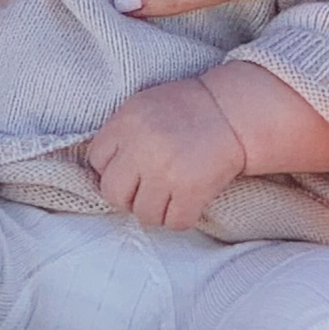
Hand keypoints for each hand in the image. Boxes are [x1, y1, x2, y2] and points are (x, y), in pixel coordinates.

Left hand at [83, 76, 246, 229]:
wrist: (232, 111)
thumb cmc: (188, 109)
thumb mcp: (144, 107)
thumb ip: (121, 134)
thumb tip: (104, 170)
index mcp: (127, 121)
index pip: (96, 160)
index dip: (112, 168)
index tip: (128, 169)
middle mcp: (142, 147)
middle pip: (112, 193)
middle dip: (127, 197)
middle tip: (146, 190)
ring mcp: (166, 170)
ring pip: (143, 213)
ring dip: (156, 210)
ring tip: (170, 195)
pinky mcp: (191, 189)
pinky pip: (174, 222)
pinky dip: (181, 218)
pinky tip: (188, 202)